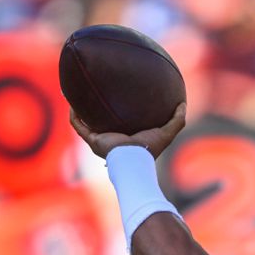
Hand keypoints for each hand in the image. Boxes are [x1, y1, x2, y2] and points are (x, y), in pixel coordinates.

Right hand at [69, 102, 186, 158]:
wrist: (135, 160)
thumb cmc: (150, 149)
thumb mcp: (167, 132)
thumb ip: (177, 119)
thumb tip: (183, 103)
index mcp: (128, 138)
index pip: (121, 125)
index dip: (119, 113)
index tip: (118, 99)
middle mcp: (112, 139)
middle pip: (102, 123)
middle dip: (96, 111)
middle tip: (95, 94)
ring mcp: (101, 141)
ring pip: (86, 124)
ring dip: (80, 112)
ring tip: (77, 96)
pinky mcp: (93, 140)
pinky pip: (78, 126)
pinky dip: (74, 116)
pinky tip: (71, 103)